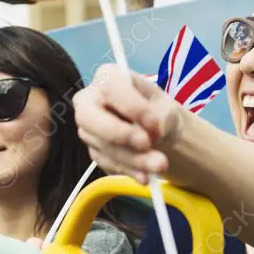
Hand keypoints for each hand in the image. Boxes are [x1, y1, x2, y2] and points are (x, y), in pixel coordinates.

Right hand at [74, 64, 184, 183]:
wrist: (160, 134)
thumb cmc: (158, 111)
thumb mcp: (166, 109)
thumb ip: (158, 117)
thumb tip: (149, 134)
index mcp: (108, 78)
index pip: (109, 86)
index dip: (130, 105)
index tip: (153, 122)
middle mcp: (90, 101)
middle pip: (87, 116)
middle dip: (118, 133)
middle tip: (146, 144)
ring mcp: (89, 129)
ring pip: (102, 145)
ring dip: (132, 159)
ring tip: (160, 165)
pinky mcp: (95, 151)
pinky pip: (107, 163)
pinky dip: (129, 171)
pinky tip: (146, 175)